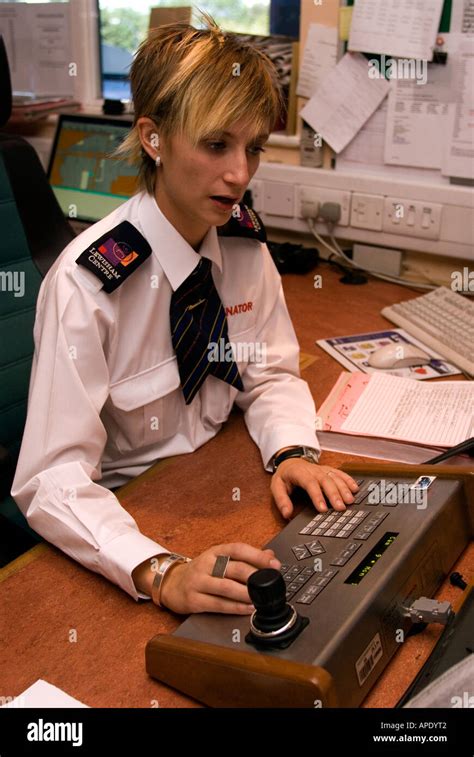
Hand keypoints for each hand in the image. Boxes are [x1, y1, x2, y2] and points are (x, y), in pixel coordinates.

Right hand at [159, 542, 280, 614]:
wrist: (171, 584)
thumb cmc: (201, 572)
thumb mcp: (219, 559)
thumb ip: (244, 558)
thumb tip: (270, 555)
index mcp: (215, 552)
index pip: (238, 549)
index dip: (258, 556)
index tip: (274, 564)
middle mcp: (206, 564)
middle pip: (234, 568)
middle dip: (255, 577)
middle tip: (270, 584)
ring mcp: (198, 582)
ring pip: (226, 588)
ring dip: (246, 594)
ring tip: (260, 599)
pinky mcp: (194, 600)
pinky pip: (218, 604)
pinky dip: (235, 608)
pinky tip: (247, 609)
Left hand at [271, 460, 358, 518]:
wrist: (291, 461)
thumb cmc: (285, 476)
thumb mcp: (276, 486)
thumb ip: (281, 500)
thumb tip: (286, 514)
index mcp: (299, 473)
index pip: (309, 483)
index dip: (317, 496)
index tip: (322, 509)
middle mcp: (313, 470)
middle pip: (325, 481)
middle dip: (334, 494)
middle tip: (340, 508)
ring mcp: (322, 469)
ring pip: (334, 477)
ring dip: (343, 488)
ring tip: (349, 501)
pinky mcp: (328, 470)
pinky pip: (340, 473)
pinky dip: (348, 480)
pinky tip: (355, 488)